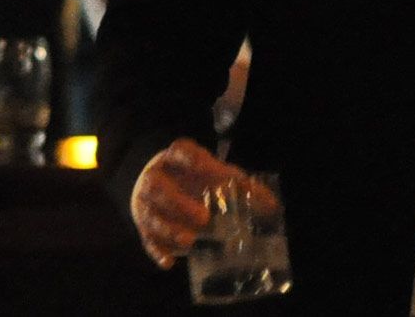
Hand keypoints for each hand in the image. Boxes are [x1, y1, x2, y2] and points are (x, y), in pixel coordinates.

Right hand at [130, 138, 242, 269]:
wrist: (152, 181)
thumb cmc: (189, 176)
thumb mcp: (211, 172)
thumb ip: (238, 184)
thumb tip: (272, 205)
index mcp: (174, 158)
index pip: (181, 152)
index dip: (195, 161)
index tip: (214, 170)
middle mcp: (156, 178)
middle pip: (158, 186)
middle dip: (179, 202)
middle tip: (204, 217)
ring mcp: (145, 202)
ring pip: (150, 214)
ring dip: (169, 229)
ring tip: (190, 241)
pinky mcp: (143, 224)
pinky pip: (146, 238)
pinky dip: (157, 251)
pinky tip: (169, 263)